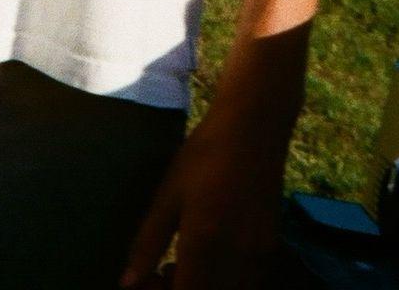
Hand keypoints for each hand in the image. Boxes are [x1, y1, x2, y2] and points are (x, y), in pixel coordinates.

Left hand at [119, 100, 292, 288]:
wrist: (254, 125)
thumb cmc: (203, 154)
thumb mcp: (168, 195)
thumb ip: (148, 243)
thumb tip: (127, 284)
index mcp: (204, 243)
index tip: (149, 279)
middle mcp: (236, 256)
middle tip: (162, 270)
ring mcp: (258, 254)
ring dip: (204, 289)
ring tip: (183, 263)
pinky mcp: (270, 246)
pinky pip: (245, 281)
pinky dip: (225, 281)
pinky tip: (210, 255)